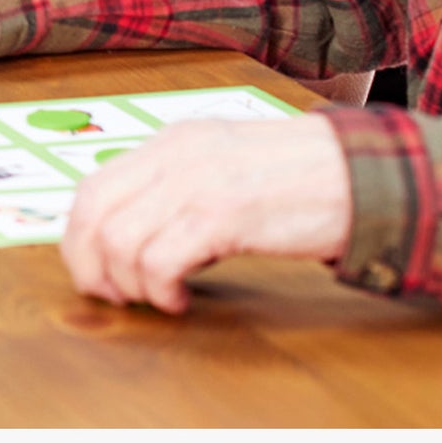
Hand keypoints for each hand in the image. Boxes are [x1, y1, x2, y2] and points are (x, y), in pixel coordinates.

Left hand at [60, 114, 353, 313]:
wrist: (362, 174)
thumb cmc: (299, 178)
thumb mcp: (222, 167)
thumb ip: (176, 189)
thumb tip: (130, 237)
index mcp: (170, 142)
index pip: (92, 188)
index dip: (79, 238)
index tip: (95, 272)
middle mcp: (175, 155)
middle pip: (93, 214)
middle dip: (91, 266)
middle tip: (117, 297)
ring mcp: (197, 182)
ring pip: (119, 241)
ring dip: (129, 284)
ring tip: (159, 299)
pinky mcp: (224, 215)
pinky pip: (160, 260)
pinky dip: (160, 290)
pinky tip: (181, 300)